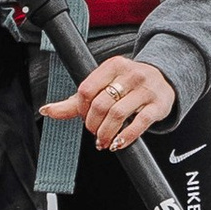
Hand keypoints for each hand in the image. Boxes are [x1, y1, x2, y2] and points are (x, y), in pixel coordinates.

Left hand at [43, 55, 176, 153]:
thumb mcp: (102, 86)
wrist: (163, 80)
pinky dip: (126, 137)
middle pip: (101, 104)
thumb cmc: (126, 85)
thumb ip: (74, 101)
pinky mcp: (158, 105)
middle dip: (93, 124)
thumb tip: (47, 111)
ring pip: (118, 114)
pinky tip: (118, 143)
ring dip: (106, 132)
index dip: (81, 109)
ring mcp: (145, 89)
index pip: (86, 89)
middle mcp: (130, 74)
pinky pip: (140, 123)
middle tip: (94, 132)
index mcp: (113, 66)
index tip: (84, 117)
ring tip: (104, 141)